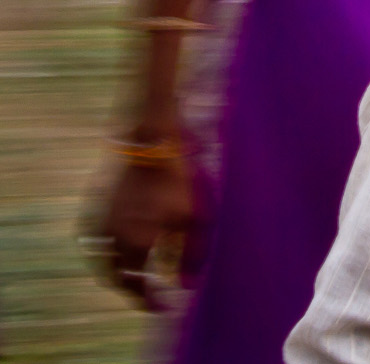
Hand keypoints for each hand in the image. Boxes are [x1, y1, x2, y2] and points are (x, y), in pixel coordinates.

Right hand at [92, 154, 195, 311]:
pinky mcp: (94, 211)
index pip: (136, 286)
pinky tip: (119, 248)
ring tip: (132, 274)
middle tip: (143, 293)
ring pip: (101, 262)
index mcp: (137, 243)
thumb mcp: (191, 216)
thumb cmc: (175, 180)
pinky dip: (104, 252)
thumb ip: (192, 252)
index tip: (158, 307)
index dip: (146, 301)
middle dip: (129, 290)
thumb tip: (188, 284)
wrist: (150, 145)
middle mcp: (113, 238)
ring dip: (115, 273)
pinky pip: (94, 242)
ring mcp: (100, 224)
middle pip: (115, 278)